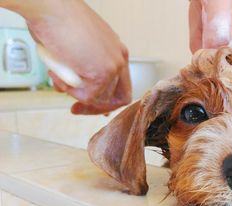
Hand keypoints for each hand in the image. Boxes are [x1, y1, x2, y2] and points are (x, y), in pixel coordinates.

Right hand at [5, 0, 131, 114]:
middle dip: (95, 107)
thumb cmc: (57, 21)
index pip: (120, 85)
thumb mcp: (78, 47)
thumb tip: (76, 87)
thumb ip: (83, 68)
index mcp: (116, 51)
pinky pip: (87, 96)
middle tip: (75, 109)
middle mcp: (119, 59)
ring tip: (58, 76)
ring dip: (74, 93)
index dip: (104, 100)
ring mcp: (113, 67)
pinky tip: (59, 74)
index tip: (86, 103)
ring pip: (99, 98)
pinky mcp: (103, 74)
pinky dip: (69, 90)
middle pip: (118, 98)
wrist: (50, 8)